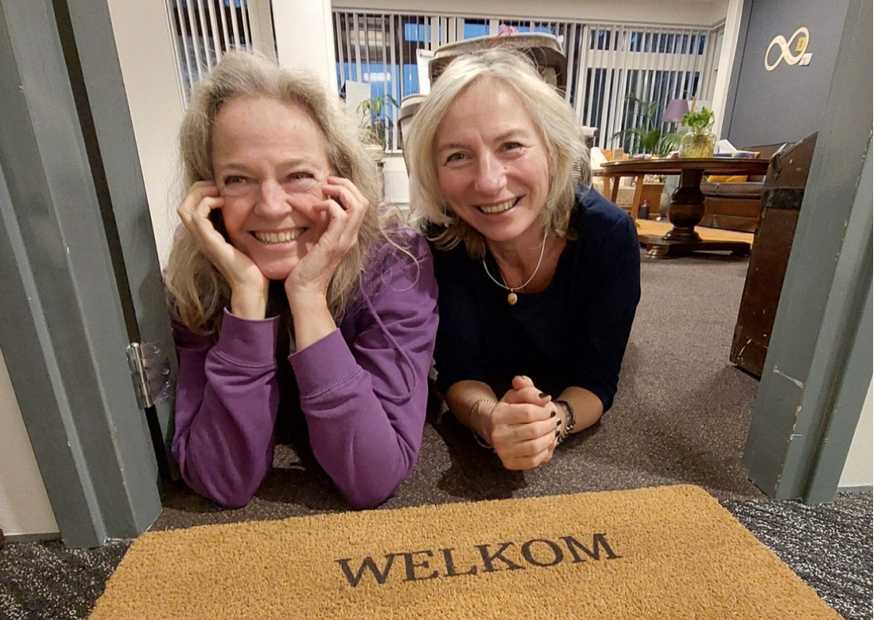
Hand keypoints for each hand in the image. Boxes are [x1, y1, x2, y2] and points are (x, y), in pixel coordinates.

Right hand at [177, 181, 267, 317]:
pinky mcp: (209, 242)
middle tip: (215, 186)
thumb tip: (251, 212)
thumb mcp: (243, 240)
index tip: (219, 189)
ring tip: (217, 191)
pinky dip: (207, 203)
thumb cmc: (252, 267)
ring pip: (185, 209)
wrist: (251, 285)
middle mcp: (201, 238)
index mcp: (207, 237)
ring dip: (200, 194)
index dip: (200, 194)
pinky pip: (198, 216)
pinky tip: (223, 202)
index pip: (190, 209)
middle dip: (197, 190)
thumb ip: (240, 227)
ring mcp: (203, 240)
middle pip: (183, 206)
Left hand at [284, 177, 368, 309]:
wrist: (305, 290)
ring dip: (339, 191)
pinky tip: (316, 208)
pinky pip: (340, 215)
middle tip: (328, 182)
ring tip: (324, 190)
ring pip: (357, 205)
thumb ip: (324, 223)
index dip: (348, 189)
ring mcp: (345, 240)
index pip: (361, 204)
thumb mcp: (318, 238)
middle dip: (346, 184)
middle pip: (363, 201)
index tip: (328, 185)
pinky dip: (329, 205)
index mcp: (349, 234)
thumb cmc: (307, 267)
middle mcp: (351, 236)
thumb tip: (321, 204)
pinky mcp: (334, 244)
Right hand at [485, 375, 560, 469]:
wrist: (498, 427)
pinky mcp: (509, 463)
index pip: (529, 412)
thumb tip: (544, 397)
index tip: (549, 410)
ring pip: (535, 447)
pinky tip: (547, 443)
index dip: (544, 411)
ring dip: (550, 438)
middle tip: (554, 421)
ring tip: (552, 431)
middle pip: (534, 430)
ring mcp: (503, 451)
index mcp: (498, 415)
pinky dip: (545, 452)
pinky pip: (534, 461)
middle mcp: (498, 435)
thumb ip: (529, 390)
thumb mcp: (517, 395)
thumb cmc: (511, 409)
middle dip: (550, 425)